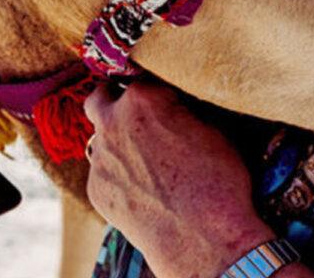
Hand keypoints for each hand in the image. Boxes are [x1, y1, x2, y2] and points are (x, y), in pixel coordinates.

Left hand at [85, 80, 274, 277]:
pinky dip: (120, 172)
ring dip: (117, 139)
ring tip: (146, 156)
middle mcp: (112, 124)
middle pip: (100, 97)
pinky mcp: (96, 190)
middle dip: (115, 99)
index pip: (142, 77)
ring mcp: (100, 160)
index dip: (158, 88)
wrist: (203, 237)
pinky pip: (104, 171)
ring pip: (101, 138)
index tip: (168, 98)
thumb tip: (175, 106)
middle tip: (138, 112)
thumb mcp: (212, 128)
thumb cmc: (217, 180)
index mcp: (143, 99)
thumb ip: (181, 110)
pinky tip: (145, 186)